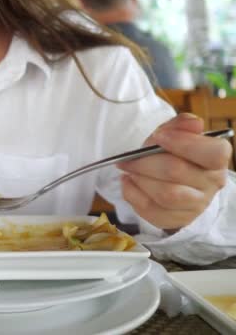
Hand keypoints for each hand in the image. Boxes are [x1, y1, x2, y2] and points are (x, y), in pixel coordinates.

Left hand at [117, 113, 232, 230]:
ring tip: (128, 171)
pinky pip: (151, 210)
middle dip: (145, 162)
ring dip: (140, 180)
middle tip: (127, 159)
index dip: (183, 143)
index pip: (212, 153)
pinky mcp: (177, 219)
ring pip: (165, 195)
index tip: (158, 136)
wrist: (174, 179)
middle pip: (177, 171)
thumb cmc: (175, 153)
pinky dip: (133, 195)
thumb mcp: (176, 134)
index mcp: (216, 159)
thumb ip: (181, 125)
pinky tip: (128, 183)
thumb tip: (193, 123)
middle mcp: (212, 184)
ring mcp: (196, 205)